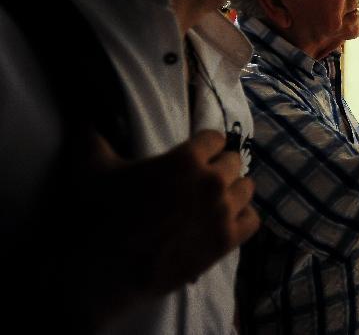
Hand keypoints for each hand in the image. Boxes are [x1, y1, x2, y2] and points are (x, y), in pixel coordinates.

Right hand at [76, 130, 259, 317]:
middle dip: (218, 167)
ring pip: (246, 189)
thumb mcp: (89, 167)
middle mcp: (211, 182)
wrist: (103, 271)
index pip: (215, 138)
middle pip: (233, 162)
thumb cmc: (98, 216)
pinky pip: (252, 220)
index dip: (204, 145)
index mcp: (186, 159)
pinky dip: (242, 218)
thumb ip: (91, 133)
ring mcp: (222, 213)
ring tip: (214, 199)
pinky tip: (225, 220)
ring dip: (232, 191)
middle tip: (200, 180)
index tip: (195, 154)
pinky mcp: (226, 242)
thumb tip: (81, 111)